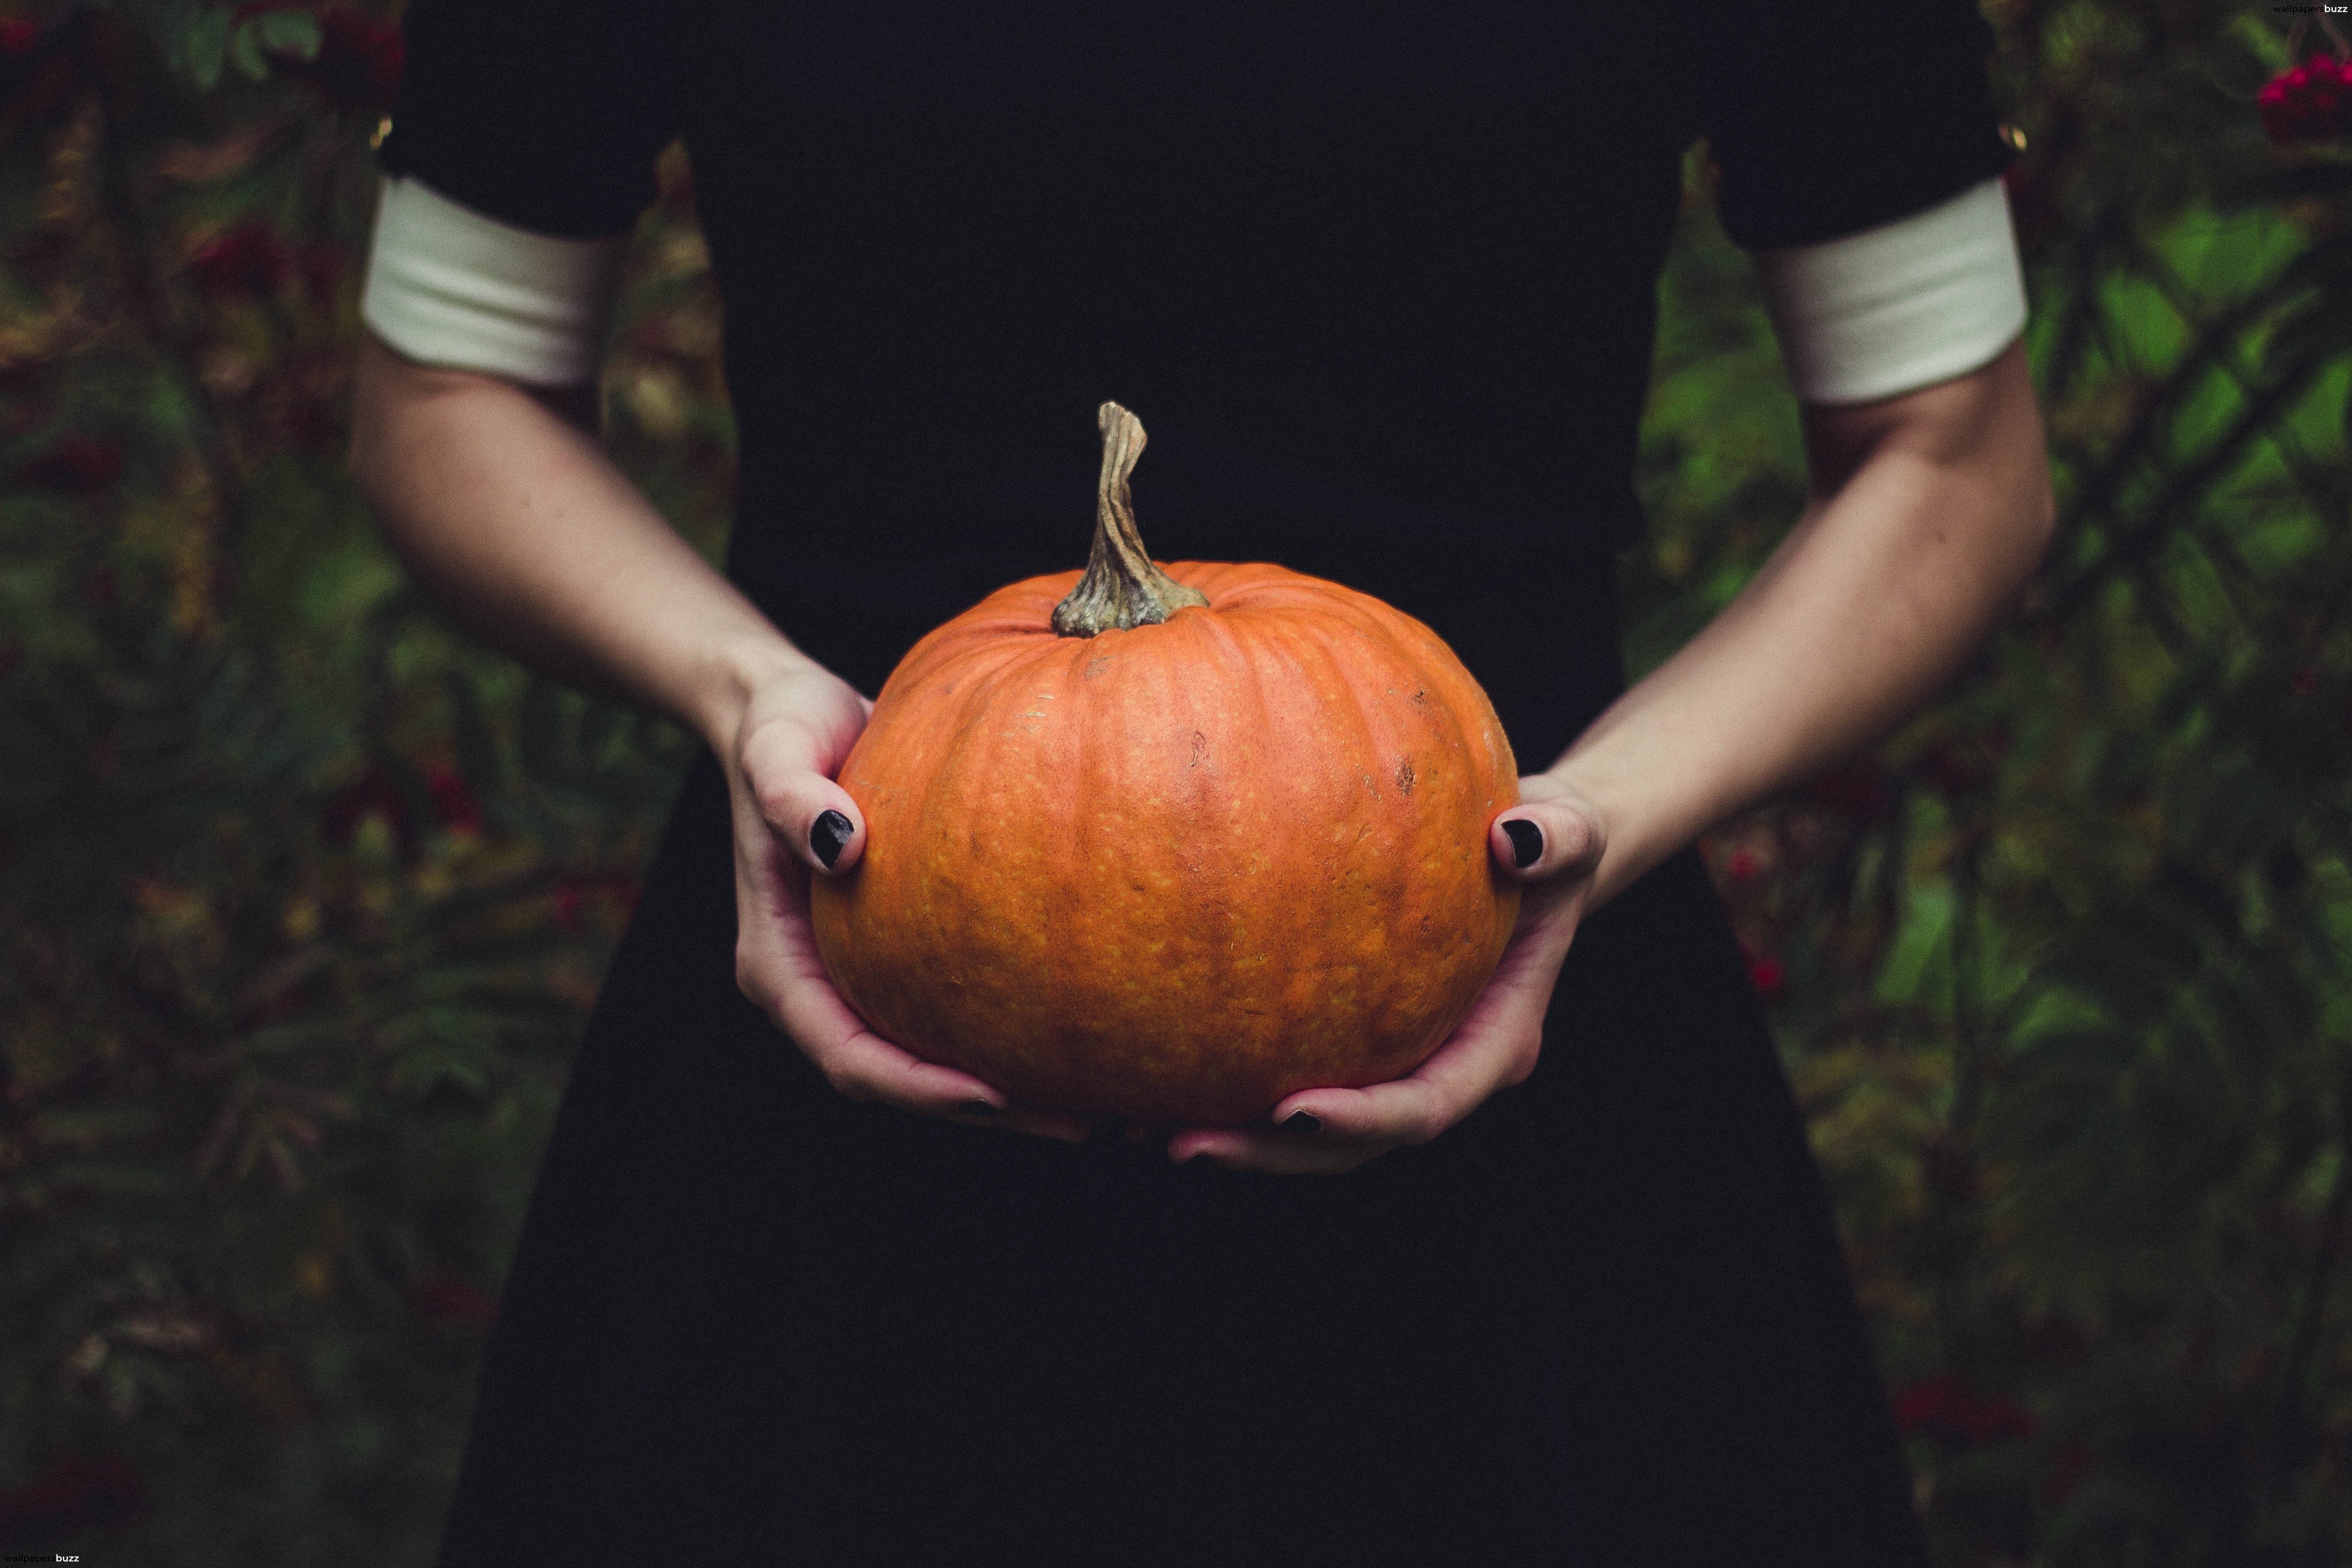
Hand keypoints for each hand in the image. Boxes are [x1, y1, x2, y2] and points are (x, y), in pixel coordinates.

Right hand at [723, 659, 1092, 1143]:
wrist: (795, 711)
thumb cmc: (782, 727)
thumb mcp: (777, 749)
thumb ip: (791, 795)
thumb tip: (841, 845)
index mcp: (780, 967)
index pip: (848, 1057)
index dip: (916, 1088)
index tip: (993, 1095)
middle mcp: (822, 987)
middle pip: (903, 1080)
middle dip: (988, 1110)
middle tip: (1085, 1123)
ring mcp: (864, 975)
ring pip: (937, 1058)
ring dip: (1015, 1089)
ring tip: (1108, 1100)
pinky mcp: (906, 953)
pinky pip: (962, 1010)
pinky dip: (1016, 1029)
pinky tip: (1092, 1028)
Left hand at [1164, 773, 1606, 1173]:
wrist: (1521, 852)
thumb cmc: (1546, 839)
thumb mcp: (1571, 827)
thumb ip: (1559, 837)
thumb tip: (1516, 839)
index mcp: (1494, 1044)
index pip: (1426, 1106)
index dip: (1363, 1123)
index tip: (1292, 1112)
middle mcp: (1436, 1070)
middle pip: (1351, 1147)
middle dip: (1270, 1155)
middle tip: (1183, 1146)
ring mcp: (1386, 1064)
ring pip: (1305, 1131)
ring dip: (1231, 1138)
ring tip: (1138, 1130)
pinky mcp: (1344, 1042)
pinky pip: (1277, 1074)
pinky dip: (1217, 1082)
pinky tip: (1141, 1074)